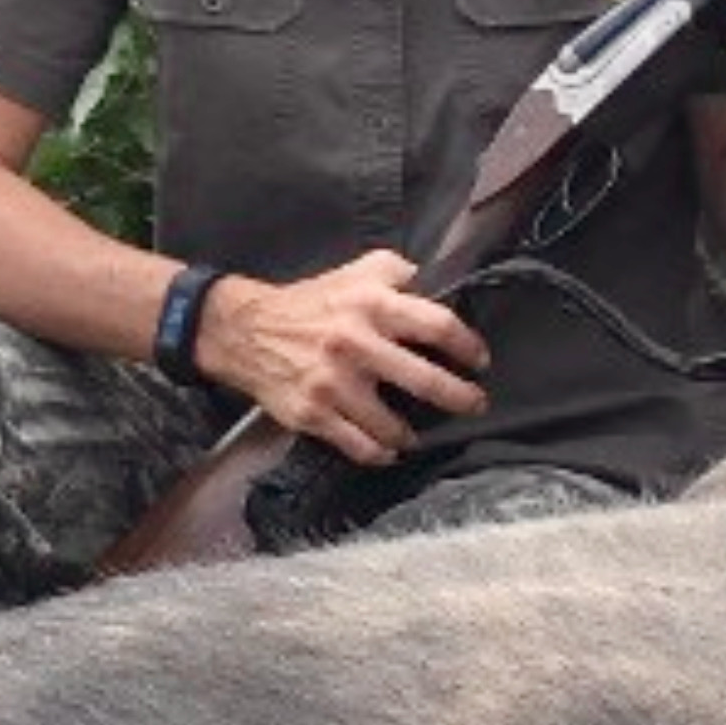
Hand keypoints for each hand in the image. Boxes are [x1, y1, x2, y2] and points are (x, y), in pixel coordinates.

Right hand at [204, 250, 488, 467]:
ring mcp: (334, 384)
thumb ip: (397, 274)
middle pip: (426, 380)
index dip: (467, 346)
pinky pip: (359, 445)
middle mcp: (356, 344)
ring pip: (393, 425)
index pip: (438, 325)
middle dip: (460, 398)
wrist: (246, 331)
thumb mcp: (355, 272)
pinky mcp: (314, 414)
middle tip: (475, 404)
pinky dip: (379, 453)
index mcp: (372, 305)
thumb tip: (436, 284)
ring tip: (417, 434)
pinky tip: (387, 450)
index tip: (478, 361)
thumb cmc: (310, 304)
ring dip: (411, 434)